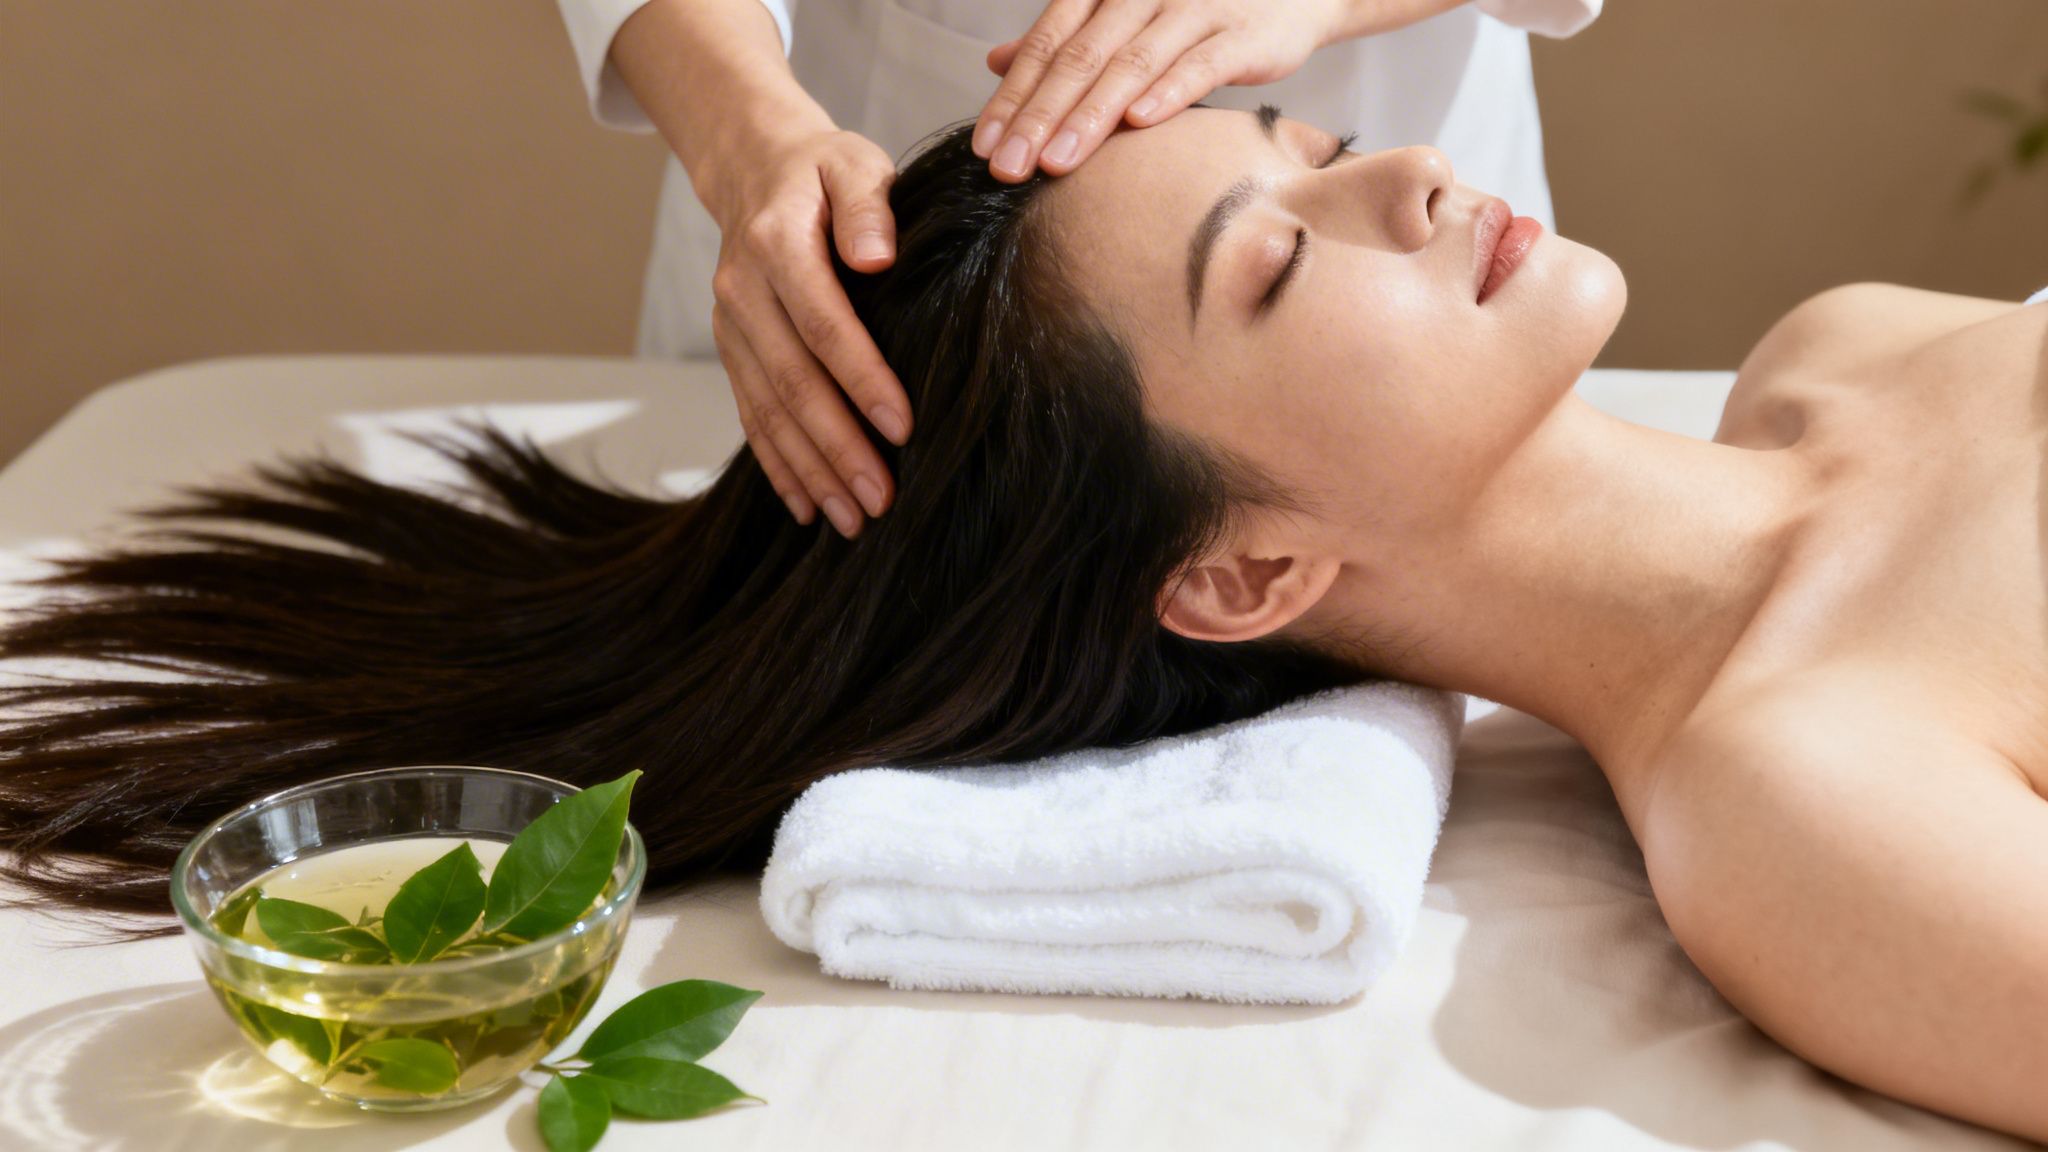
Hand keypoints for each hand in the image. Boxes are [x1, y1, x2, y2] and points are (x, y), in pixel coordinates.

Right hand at [705, 125, 910, 537]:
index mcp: (777, 245)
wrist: (757, 170)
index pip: (823, 325)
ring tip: (852, 520)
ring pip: (768, 411)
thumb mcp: (853, 164)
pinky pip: (751, 416)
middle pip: (792, 383)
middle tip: (882, 500)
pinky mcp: (732, 352)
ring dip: (810, 470)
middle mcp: (743, 292)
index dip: (862, 379)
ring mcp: (731, 328)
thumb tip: (878, 256)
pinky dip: (778, 466)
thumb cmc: (825, 171)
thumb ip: (869, 205)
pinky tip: (807, 507)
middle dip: (837, 447)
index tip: (903, 427)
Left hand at [970, 0, 1347, 181]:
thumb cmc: (1196, 8)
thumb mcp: (1124, 16)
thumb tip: (996, 62)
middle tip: (1008, 169)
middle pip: (1080, 58)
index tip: (985, 147)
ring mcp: (1192, 8)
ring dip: (1091, 115)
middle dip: (1039, 116)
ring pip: (1131, 64)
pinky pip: (1199, 64)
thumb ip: (1065, 39)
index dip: (1014, 96)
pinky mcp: (1240, 34)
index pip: (1048, 44)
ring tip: (1056, 162)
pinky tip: (1138, 123)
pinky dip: (1168, 92)